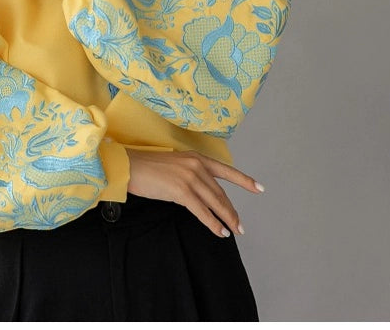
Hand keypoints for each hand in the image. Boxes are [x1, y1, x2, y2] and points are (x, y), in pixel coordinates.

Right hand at [126, 148, 263, 237]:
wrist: (130, 166)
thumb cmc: (147, 167)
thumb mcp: (175, 164)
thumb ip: (190, 174)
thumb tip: (200, 192)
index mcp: (196, 158)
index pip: (226, 170)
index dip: (244, 180)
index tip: (259, 188)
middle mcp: (196, 166)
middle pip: (221, 192)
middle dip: (232, 211)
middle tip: (241, 225)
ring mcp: (190, 178)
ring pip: (215, 203)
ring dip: (227, 219)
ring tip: (235, 230)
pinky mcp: (181, 191)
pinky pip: (202, 212)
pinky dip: (213, 223)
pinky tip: (220, 231)